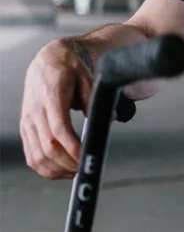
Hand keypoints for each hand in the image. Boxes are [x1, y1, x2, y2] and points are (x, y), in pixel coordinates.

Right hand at [19, 40, 89, 178]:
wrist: (48, 60)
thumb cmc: (68, 67)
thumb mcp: (87, 76)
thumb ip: (94, 100)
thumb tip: (110, 119)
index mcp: (51, 96)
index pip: (59, 129)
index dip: (72, 148)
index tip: (85, 157)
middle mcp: (35, 111)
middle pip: (48, 147)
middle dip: (68, 163)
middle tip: (84, 167)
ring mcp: (28, 121)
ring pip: (36, 155)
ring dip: (56, 169)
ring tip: (75, 171)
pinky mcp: (26, 128)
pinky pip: (30, 155)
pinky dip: (44, 167)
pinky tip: (60, 169)